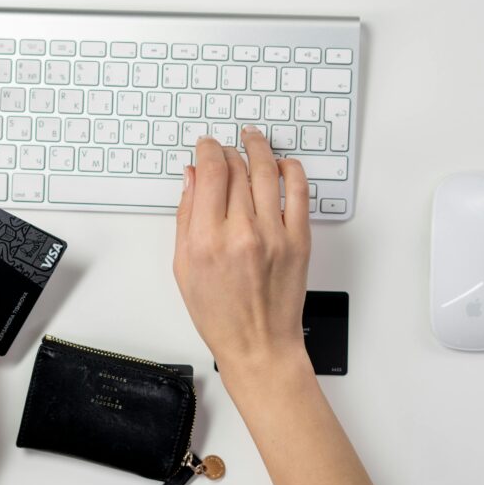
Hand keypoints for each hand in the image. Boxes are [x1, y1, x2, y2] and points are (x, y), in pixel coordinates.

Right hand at [173, 127, 311, 388]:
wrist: (259, 345)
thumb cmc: (220, 315)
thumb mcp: (184, 268)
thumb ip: (186, 218)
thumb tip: (191, 178)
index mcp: (206, 240)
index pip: (210, 173)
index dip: (208, 150)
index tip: (206, 146)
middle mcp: (241, 233)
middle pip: (237, 168)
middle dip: (228, 150)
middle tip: (225, 147)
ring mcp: (274, 235)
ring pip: (267, 172)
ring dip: (259, 148)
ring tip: (253, 139)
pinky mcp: (299, 240)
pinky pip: (299, 191)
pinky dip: (291, 170)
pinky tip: (282, 164)